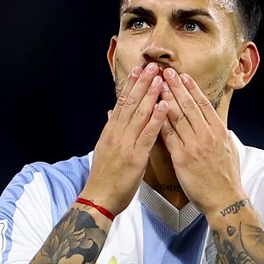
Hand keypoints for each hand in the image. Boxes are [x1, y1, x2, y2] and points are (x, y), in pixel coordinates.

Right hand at [83, 63, 169, 215]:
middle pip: (130, 103)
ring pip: (139, 114)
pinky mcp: (135, 156)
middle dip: (142, 83)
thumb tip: (112, 114)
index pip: (121, 103)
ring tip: (160, 78)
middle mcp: (117, 133)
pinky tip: (165, 106)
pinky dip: (157, 119)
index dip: (131, 85)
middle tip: (152, 66)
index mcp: (110, 132)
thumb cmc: (105, 178)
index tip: (138, 70)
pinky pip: (148, 134)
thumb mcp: (104, 150)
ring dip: (151, 94)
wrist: (98, 198)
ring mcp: (125, 144)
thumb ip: (111, 131)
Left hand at [158, 68, 244, 214]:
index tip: (183, 75)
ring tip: (157, 84)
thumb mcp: (230, 151)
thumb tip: (221, 128)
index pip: (203, 103)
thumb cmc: (227, 178)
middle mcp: (207, 134)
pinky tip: (152, 111)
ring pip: (177, 116)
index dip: (192, 88)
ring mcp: (194, 145)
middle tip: (165, 71)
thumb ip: (223, 136)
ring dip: (166, 98)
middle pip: (189, 105)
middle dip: (176, 86)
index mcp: (219, 131)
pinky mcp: (182, 157)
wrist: (224, 199)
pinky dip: (160, 121)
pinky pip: (168, 135)